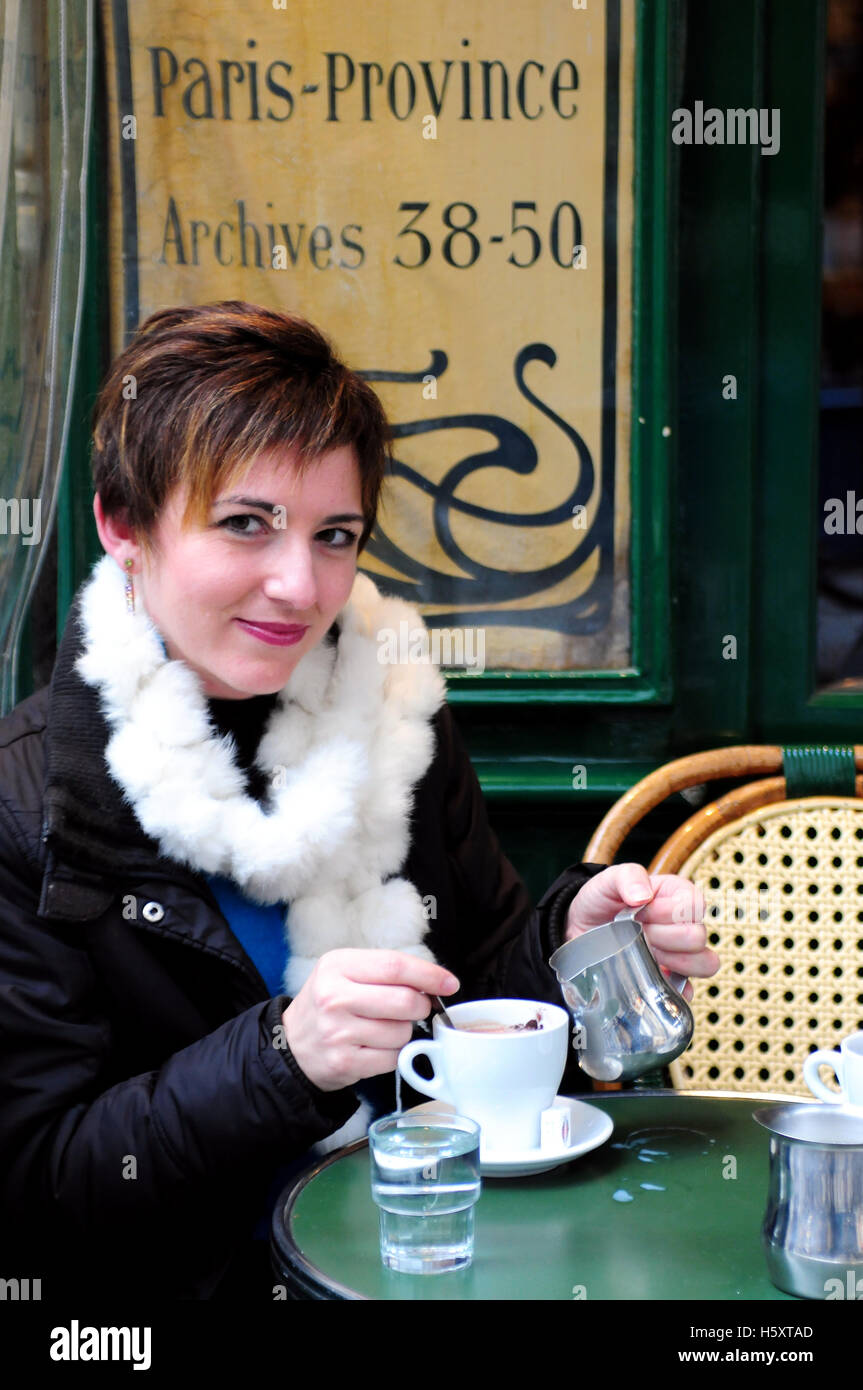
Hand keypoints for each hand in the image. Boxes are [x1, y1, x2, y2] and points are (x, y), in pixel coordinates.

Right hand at [282, 949, 459, 1090]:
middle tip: (414, 1008)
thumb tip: (436, 982)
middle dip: (421, 1006)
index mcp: (337, 966)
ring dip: (404, 1032)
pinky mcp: (344, 1062)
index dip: (429, 975)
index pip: (395, 966)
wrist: (293, 1044)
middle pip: (405, 1001)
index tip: (450, 983)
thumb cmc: (330, 1003)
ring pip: (402, 1032)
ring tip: (382, 1028)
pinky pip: (392, 1057)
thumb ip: (386, 971)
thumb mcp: (345, 972)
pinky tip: (375, 1047)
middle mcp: (334, 997)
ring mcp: (338, 1032)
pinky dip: (393, 1053)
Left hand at [565, 864, 717, 1001]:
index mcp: (678, 895)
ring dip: (673, 961)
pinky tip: (652, 979)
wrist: (583, 928)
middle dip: (663, 936)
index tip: (642, 910)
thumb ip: (628, 877)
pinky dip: (674, 990)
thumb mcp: (609, 879)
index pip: (695, 905)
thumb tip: (643, 896)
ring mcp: (681, 953)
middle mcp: (686, 924)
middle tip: (639, 932)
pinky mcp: (671, 977)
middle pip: (697, 936)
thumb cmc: (603, 900)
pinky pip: (688, 990)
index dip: (668, 911)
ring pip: (705, 963)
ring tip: (645, 953)